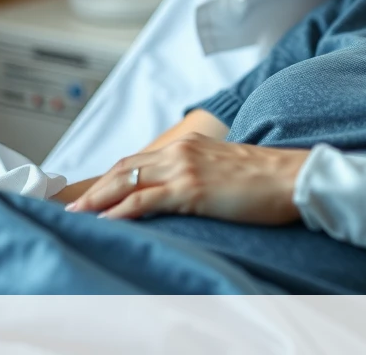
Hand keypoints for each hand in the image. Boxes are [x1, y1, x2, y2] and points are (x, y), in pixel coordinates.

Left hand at [63, 133, 310, 224]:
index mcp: (191, 144)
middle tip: (72, 208)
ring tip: (77, 217)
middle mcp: (183, 151)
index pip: (138, 159)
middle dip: (95, 189)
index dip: (111, 177)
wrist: (293, 178)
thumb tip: (186, 193)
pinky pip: (143, 200)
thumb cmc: (268, 179)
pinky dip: (119, 211)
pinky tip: (104, 222)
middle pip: (124, 168)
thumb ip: (202, 173)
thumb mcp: (227, 168)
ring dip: (97, 200)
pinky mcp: (191, 189)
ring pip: (126, 182)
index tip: (93, 194)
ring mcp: (185, 168)